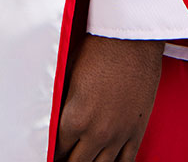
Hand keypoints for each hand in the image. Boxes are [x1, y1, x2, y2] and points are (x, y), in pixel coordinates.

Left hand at [55, 34, 163, 161]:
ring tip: (83, 159)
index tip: (51, 151)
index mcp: (74, 118)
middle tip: (64, 157)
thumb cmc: (98, 48)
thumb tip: (55, 116)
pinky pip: (127, 161)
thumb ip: (63, 102)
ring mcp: (118, 135)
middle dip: (68, 160)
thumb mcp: (69, 75)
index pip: (57, 149)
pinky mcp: (136, 130)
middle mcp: (96, 133)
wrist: (132, 38)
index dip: (53, 151)